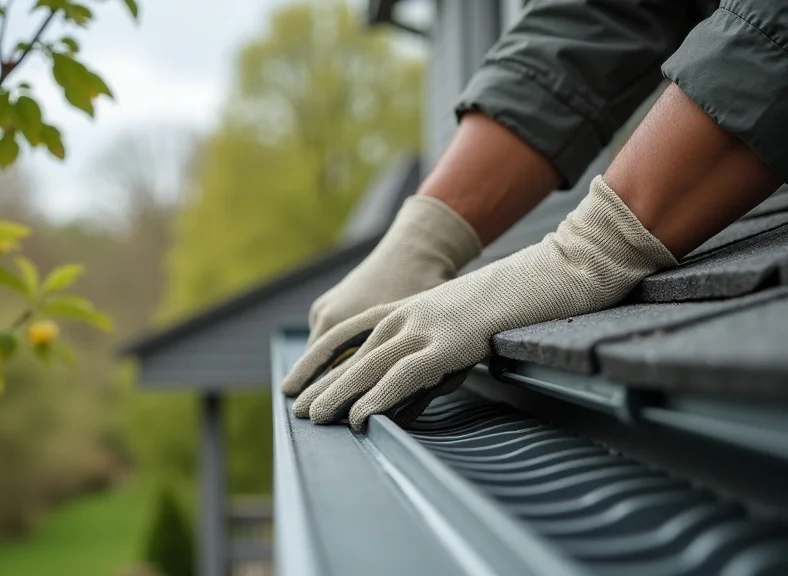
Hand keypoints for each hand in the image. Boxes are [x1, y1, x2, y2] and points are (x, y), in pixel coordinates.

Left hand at [284, 176, 676, 430]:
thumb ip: (438, 342)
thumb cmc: (516, 296)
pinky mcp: (451, 342)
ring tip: (315, 419)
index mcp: (412, 305)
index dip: (322, 356)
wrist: (554, 269)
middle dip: (323, 381)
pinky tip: (361, 419)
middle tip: (299, 409)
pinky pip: (404, 375)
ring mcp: (429, 325)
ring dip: (339, 394)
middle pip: (352, 350)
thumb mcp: (465, 317)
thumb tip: (423, 372)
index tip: (301, 379)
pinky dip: (378, 399)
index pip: (349, 330)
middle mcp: (411, 312)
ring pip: (370, 364)